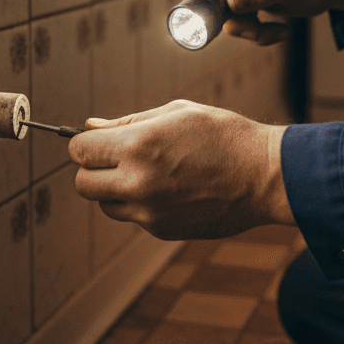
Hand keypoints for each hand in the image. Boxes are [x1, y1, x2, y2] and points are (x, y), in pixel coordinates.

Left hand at [68, 100, 293, 239]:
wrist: (264, 176)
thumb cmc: (225, 135)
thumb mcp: (176, 113)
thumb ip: (127, 122)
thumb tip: (90, 126)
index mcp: (138, 147)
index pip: (79, 151)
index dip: (85, 143)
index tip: (97, 141)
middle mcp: (138, 183)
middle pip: (83, 184)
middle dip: (93, 169)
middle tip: (115, 158)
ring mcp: (149, 212)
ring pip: (106, 205)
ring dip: (114, 189)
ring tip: (148, 173)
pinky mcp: (162, 230)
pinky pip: (134, 217)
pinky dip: (141, 204)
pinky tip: (171, 188)